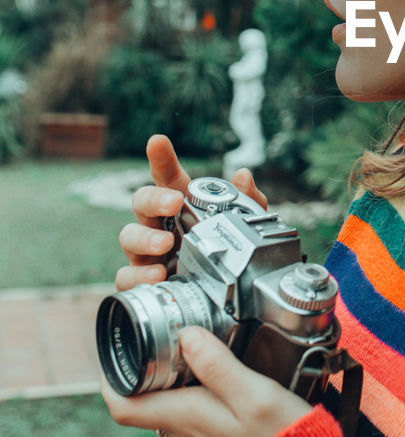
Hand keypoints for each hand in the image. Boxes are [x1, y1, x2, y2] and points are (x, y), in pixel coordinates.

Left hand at [101, 326, 311, 436]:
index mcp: (185, 417)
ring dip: (174, 379)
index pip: (123, 406)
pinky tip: (221, 376)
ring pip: (169, 405)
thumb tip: (186, 335)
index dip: (111, 379)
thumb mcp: (254, 394)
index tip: (118, 350)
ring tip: (197, 348)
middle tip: (167, 334)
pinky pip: (191, 414)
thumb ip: (218, 365)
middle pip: (146, 400)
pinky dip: (195, 391)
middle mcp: (184, 433)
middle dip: (149, 367)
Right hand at [115, 134, 267, 291]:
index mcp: (179, 205)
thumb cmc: (220, 250)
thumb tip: (243, 176)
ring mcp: (146, 252)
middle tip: (173, 202)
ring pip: (129, 237)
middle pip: (142, 202)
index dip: (161, 158)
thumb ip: (246, 201)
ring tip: (165, 243)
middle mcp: (157, 224)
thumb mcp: (240, 226)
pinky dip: (138, 276)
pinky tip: (157, 276)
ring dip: (145, 238)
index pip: (166, 176)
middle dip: (154, 199)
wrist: (219, 295)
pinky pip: (127, 276)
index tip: (158, 142)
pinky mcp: (141, 280)